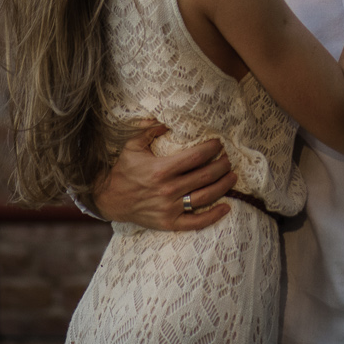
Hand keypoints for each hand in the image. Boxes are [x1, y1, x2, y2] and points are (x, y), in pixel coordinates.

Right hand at [92, 124, 235, 231]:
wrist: (110, 199)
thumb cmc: (124, 170)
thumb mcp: (133, 146)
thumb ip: (150, 130)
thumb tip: (168, 120)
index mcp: (161, 169)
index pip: (195, 157)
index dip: (211, 148)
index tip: (219, 144)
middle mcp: (167, 189)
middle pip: (205, 176)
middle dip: (222, 165)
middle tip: (228, 159)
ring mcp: (169, 208)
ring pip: (205, 196)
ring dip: (223, 186)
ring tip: (232, 176)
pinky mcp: (169, 223)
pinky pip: (196, 222)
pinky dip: (213, 216)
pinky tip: (226, 206)